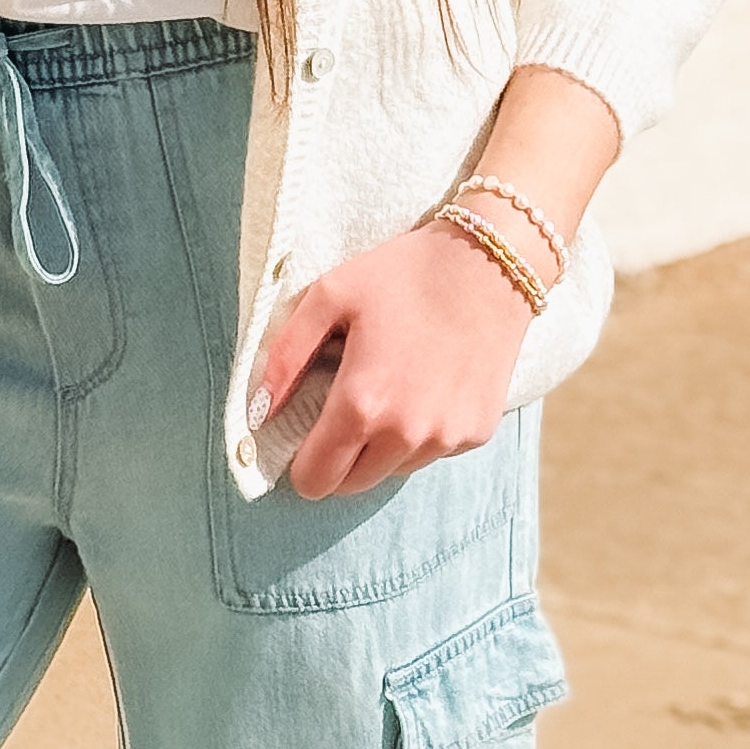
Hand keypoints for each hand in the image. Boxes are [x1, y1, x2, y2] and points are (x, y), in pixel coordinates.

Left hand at [249, 223, 534, 498]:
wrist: (491, 262)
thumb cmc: (403, 274)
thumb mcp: (329, 295)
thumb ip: (285, 355)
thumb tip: (258, 409)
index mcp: (362, 405)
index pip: (314, 481)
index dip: (301, 465)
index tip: (305, 437)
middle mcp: (406, 434)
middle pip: (351, 485)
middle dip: (339, 458)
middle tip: (345, 410)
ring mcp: (446, 438)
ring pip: (393, 471)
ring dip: (381, 447)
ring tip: (390, 389)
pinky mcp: (477, 432)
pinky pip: (433, 452)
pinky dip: (422, 432)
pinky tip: (427, 385)